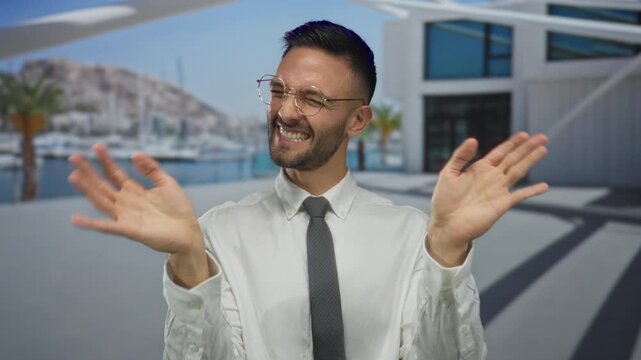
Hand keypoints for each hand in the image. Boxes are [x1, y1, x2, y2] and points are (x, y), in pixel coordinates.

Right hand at [68, 143, 210, 286]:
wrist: (189, 233)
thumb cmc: (179, 210)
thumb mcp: (167, 183)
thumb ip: (152, 169)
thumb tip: (135, 154)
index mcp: (135, 191)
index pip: (115, 173)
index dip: (106, 160)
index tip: (96, 146)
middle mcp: (126, 203)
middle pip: (103, 185)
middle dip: (89, 172)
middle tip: (73, 157)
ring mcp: (126, 217)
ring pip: (101, 201)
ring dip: (87, 190)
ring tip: (74, 176)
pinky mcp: (129, 230)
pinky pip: (107, 227)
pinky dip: (91, 224)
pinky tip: (75, 219)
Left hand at [427, 132, 548, 265]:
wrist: (446, 225)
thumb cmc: (443, 201)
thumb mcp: (448, 173)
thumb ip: (460, 156)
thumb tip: (473, 139)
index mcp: (479, 169)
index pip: (500, 152)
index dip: (512, 143)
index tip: (524, 134)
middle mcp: (491, 178)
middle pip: (513, 159)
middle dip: (527, 147)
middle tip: (542, 137)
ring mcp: (498, 191)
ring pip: (519, 171)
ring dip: (531, 161)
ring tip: (543, 149)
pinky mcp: (502, 205)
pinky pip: (520, 195)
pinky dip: (532, 191)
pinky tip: (544, 186)